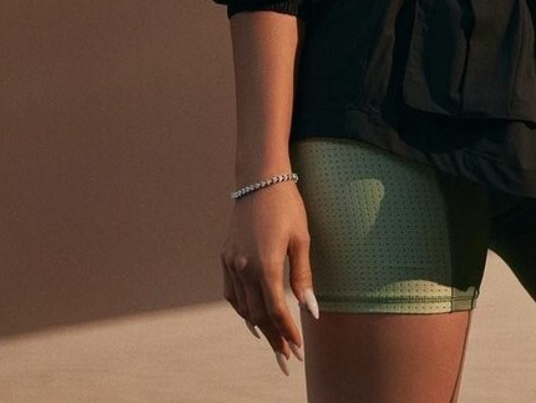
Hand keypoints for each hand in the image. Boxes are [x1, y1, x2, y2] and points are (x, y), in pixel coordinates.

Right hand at [221, 180, 318, 374]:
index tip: (298, 349)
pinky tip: (251, 316)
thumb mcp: (301, 238)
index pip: (276, 310)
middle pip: (258, 314)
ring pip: (243, 307)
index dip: (288, 332)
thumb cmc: (288, 205)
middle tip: (287, 357)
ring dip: (258, 326)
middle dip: (274, 337)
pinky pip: (231, 292)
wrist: (260, 178)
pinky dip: (241, 308)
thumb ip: (303, 276)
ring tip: (273, 341)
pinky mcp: (225, 256)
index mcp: (266, 265)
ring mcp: (231, 263)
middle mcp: (244, 268)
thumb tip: (310, 310)